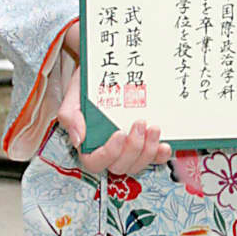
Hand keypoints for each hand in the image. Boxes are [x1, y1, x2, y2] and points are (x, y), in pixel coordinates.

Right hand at [56, 24, 170, 176]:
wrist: (109, 68)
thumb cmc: (89, 82)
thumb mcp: (75, 93)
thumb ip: (70, 115)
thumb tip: (78, 139)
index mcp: (88, 143)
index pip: (95, 162)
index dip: (108, 154)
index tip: (119, 133)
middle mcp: (109, 150)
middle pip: (120, 166)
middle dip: (133, 149)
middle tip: (140, 123)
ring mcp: (128, 148)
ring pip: (137, 165)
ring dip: (148, 151)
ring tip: (155, 128)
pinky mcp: (144, 143)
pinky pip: (153, 159)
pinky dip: (160, 156)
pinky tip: (166, 145)